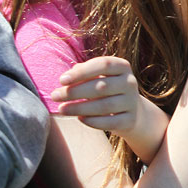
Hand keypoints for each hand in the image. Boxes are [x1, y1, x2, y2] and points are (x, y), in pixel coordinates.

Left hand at [51, 57, 169, 163]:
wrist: (132, 112)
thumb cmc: (107, 90)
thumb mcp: (99, 77)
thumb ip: (84, 73)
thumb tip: (68, 77)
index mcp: (122, 66)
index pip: (103, 65)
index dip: (82, 72)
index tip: (61, 80)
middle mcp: (130, 82)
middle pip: (102, 86)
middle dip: (75, 92)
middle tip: (55, 96)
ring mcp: (132, 102)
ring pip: (105, 105)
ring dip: (80, 108)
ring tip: (62, 109)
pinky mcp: (130, 120)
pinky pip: (110, 122)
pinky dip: (93, 121)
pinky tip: (80, 119)